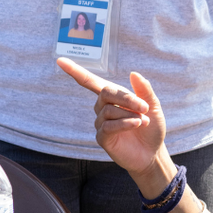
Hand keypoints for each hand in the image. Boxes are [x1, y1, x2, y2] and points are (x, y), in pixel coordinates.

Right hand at [57, 60, 165, 175]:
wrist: (152, 152)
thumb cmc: (151, 127)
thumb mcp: (152, 105)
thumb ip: (144, 90)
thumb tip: (133, 73)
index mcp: (113, 97)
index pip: (90, 81)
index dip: (75, 71)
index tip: (60, 60)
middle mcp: (103, 108)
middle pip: (105, 93)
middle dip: (126, 98)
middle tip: (144, 107)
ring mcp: (101, 123)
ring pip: (108, 110)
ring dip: (129, 113)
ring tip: (143, 121)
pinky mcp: (102, 138)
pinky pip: (109, 126)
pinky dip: (125, 123)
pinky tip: (136, 125)